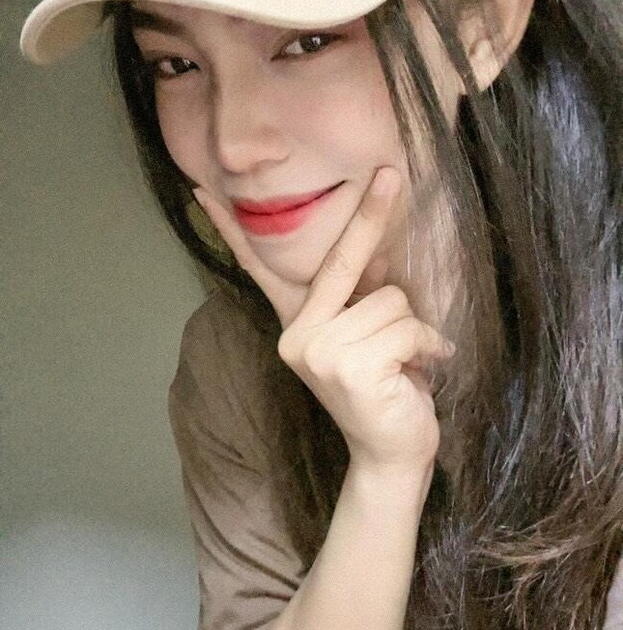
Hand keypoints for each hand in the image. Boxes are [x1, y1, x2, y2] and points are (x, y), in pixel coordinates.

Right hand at [193, 168, 454, 474]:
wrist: (392, 453)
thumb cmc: (388, 387)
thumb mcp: (366, 333)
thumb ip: (358, 296)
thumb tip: (377, 251)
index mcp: (296, 323)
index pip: (260, 269)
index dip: (231, 230)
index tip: (202, 193)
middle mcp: (297, 335)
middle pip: (347, 261)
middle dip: (374, 224)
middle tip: (391, 176)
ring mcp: (318, 351)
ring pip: (390, 298)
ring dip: (415, 328)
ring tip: (410, 360)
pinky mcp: (348, 366)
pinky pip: (405, 326)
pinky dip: (428, 344)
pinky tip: (425, 368)